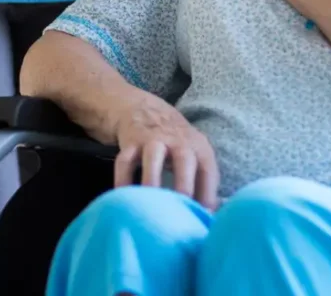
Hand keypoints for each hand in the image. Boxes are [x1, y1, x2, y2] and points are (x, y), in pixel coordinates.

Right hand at [113, 94, 219, 209]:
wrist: (147, 111)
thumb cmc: (178, 144)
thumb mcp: (195, 154)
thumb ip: (203, 182)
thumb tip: (208, 219)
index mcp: (198, 147)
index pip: (208, 170)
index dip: (207, 195)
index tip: (202, 219)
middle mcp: (178, 141)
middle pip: (184, 160)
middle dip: (183, 186)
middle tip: (178, 213)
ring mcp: (153, 140)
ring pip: (153, 157)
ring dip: (151, 180)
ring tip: (147, 208)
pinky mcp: (131, 142)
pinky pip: (125, 161)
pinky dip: (122, 180)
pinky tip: (121, 201)